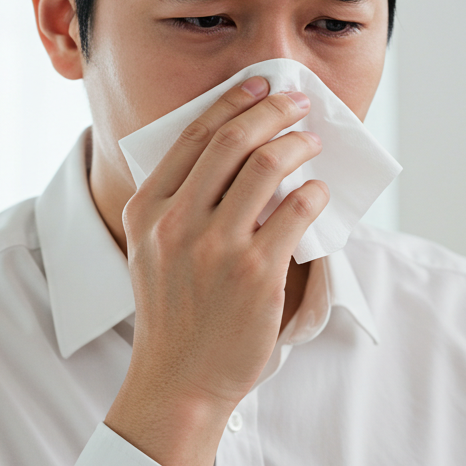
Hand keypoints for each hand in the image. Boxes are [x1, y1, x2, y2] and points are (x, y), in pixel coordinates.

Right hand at [103, 75, 328, 465]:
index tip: (260, 84)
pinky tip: (317, 193)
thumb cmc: (174, 312)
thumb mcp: (152, 249)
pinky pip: (297, 211)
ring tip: (312, 144)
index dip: (233, 102)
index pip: (194, 135)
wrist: (179, 380)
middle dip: (273, 109)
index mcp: (147, 210)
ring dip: (298, 145)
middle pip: (233, 141)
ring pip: (268, 167)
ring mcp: (217, 248)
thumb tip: (238, 148)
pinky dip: (313, 193)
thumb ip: (180, 201)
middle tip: (298, 102)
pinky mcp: (257, 273)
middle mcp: (177, 223)